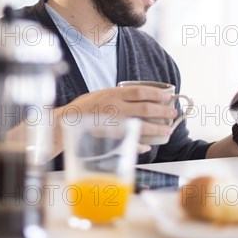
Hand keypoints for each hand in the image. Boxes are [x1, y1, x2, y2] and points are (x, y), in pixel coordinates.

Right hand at [54, 86, 176, 153]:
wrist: (64, 120)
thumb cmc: (83, 107)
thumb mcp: (101, 94)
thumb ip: (118, 96)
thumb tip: (138, 98)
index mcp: (113, 93)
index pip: (140, 91)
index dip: (157, 93)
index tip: (168, 95)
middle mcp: (114, 106)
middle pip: (144, 108)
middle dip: (162, 111)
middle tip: (173, 113)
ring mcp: (111, 121)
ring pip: (140, 125)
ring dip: (156, 128)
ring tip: (167, 130)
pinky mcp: (107, 134)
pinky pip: (127, 140)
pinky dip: (139, 144)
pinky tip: (148, 146)